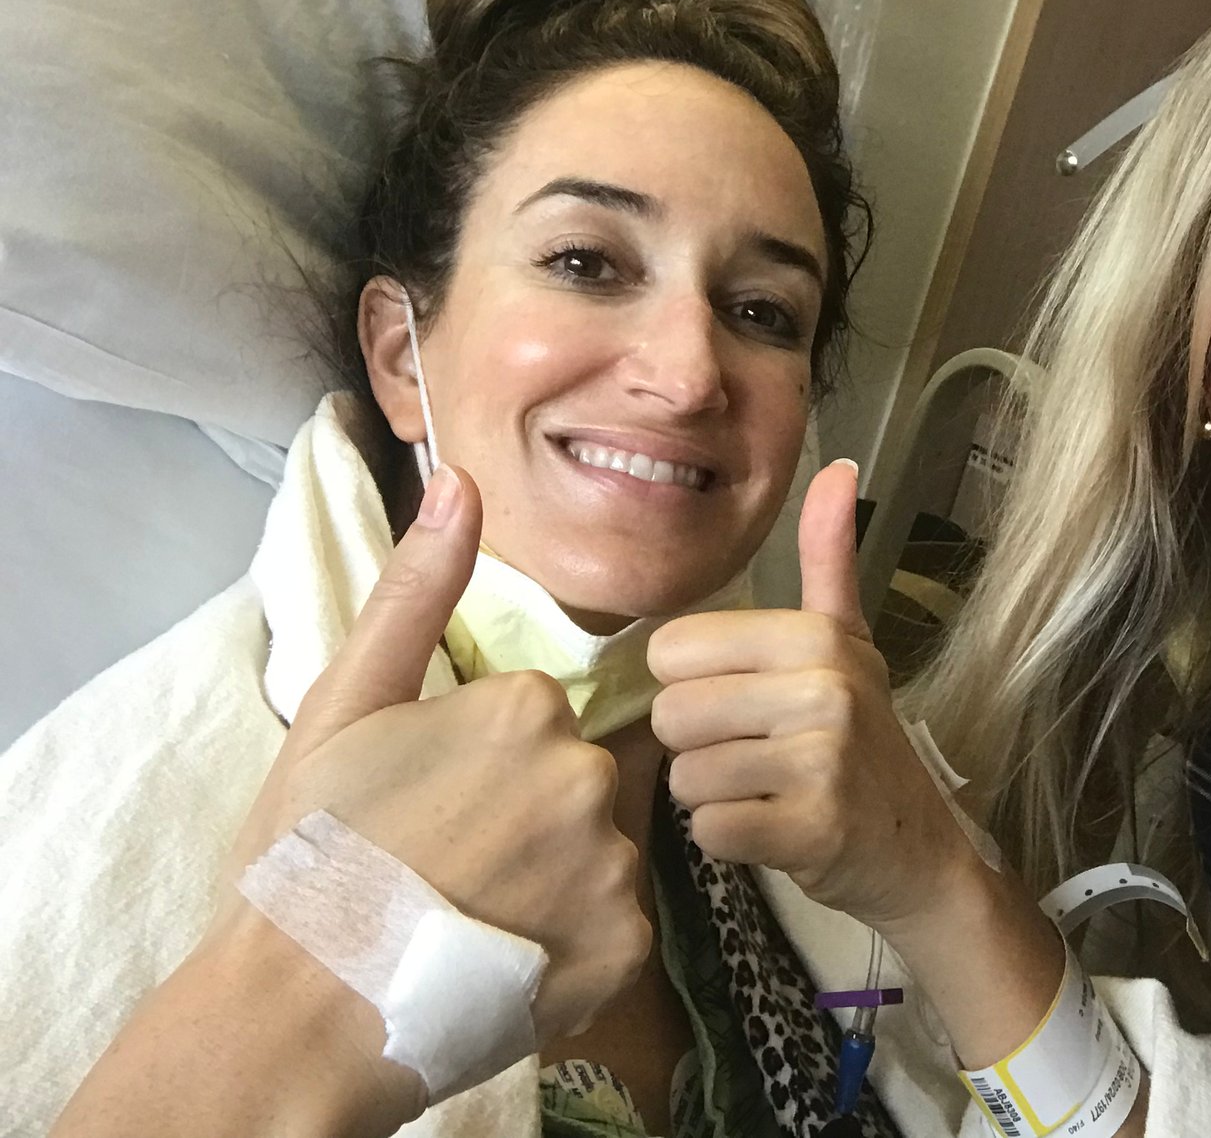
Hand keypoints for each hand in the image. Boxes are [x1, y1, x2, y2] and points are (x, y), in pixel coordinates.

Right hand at [220, 465, 650, 1055]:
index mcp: (527, 707)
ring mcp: (613, 865)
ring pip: (598, 854)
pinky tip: (505, 959)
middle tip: (445, 865)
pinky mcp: (627, 947)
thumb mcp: (343, 707)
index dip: (477, 764)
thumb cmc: (309, 857)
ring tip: (470, 917)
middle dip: (525, 816)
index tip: (426, 806)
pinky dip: (570, 946)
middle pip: (574, 779)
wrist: (298, 1014)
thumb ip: (415, 592)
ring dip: (552, 881)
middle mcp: (587, 775)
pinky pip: (614, 928)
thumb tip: (460, 481)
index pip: (532, 717)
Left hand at [649, 460, 974, 933]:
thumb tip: (840, 466)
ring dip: (713, 794)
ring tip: (766, 789)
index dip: (693, 684)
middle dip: (699, 744)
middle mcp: (821, 690)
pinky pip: (709, 828)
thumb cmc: (864, 740)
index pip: (673, 650)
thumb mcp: (849, 641)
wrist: (916, 849)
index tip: (743, 703)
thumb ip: (828, 557)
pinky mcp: (810, 830)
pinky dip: (730, 837)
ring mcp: (820, 763)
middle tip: (756, 754)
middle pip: (672, 714)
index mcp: (815, 637)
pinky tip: (773, 827)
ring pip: (686, 776)